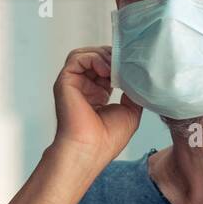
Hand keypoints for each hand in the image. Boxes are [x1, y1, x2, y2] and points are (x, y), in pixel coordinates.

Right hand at [52, 46, 142, 172]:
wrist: (91, 149)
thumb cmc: (107, 139)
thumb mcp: (130, 111)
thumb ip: (132, 92)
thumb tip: (138, 78)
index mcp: (96, 94)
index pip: (106, 67)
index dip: (119, 63)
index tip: (133, 66)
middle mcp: (83, 87)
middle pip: (96, 57)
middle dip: (112, 56)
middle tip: (126, 62)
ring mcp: (73, 84)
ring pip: (86, 54)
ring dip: (103, 56)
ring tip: (116, 67)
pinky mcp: (65, 82)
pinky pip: (77, 58)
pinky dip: (93, 58)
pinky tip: (106, 70)